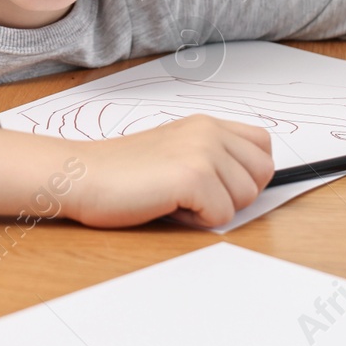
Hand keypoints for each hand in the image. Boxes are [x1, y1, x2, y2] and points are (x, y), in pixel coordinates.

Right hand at [62, 114, 274, 228]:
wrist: (82, 175)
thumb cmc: (122, 173)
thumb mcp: (175, 151)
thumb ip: (211, 157)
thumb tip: (249, 183)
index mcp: (207, 124)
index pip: (263, 145)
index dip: (250, 173)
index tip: (224, 186)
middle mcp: (209, 132)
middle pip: (262, 174)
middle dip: (236, 195)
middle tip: (196, 197)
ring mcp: (203, 152)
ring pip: (246, 197)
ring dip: (214, 209)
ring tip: (176, 200)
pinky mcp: (193, 177)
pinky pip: (222, 215)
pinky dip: (198, 221)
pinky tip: (169, 207)